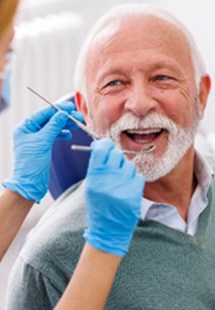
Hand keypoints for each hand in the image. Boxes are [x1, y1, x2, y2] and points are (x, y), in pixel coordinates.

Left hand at [3, 101, 82, 202]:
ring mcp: (36, 139)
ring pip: (53, 127)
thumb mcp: (43, 142)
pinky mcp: (43, 146)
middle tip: (77, 116)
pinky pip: (54, 135)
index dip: (57, 109)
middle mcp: (30, 131)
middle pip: (49, 120)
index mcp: (25, 127)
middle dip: (64, 117)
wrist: (31, 184)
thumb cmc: (31, 164)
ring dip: (65, 125)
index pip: (43, 114)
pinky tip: (69, 134)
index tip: (69, 107)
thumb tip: (63, 113)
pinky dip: (62, 134)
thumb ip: (54, 126)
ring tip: (77, 124)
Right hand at [84, 138, 144, 255]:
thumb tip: (101, 145)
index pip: (101, 149)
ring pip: (129, 164)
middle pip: (116, 154)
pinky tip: (127, 188)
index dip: (105, 144)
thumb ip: (96, 166)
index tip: (106, 146)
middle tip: (114, 165)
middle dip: (115, 157)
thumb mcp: (91, 186)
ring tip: (120, 181)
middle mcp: (108, 180)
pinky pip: (138, 176)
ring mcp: (123, 187)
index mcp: (94, 177)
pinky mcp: (135, 194)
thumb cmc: (98, 206)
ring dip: (125, 170)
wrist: (108, 230)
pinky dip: (133, 180)